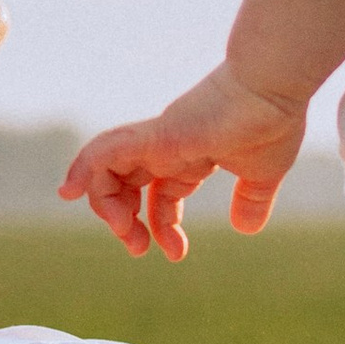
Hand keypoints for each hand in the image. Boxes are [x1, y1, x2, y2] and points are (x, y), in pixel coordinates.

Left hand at [60, 61, 311, 258]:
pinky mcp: (154, 136)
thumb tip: (245, 229)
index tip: (176, 254)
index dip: (163, 227)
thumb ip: (252, 201)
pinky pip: (104, 151)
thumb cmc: (272, 123)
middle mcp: (167, 148)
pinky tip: (70, 190)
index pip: (162, 195)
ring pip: (107, 171)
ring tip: (124, 232)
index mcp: (191, 156)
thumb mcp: (262, 175)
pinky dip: (82, 168)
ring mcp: (157, 140)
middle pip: (125, 185)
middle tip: (139, 249)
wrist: (274, 89)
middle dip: (125, 222)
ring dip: (105, 205)